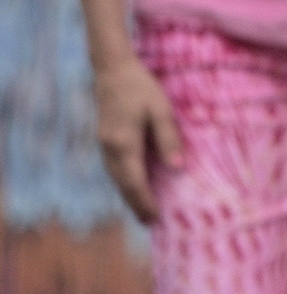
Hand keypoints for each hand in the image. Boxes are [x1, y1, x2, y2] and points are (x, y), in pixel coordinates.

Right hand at [91, 54, 180, 222]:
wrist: (113, 71)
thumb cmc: (141, 88)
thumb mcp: (161, 110)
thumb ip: (168, 139)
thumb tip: (177, 168)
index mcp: (124, 144)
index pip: (135, 181)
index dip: (145, 201)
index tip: (155, 217)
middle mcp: (109, 149)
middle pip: (122, 184)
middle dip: (136, 204)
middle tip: (149, 223)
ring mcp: (103, 145)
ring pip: (115, 178)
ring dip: (128, 195)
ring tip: (142, 210)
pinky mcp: (103, 140)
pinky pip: (113, 169)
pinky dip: (123, 181)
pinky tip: (132, 185)